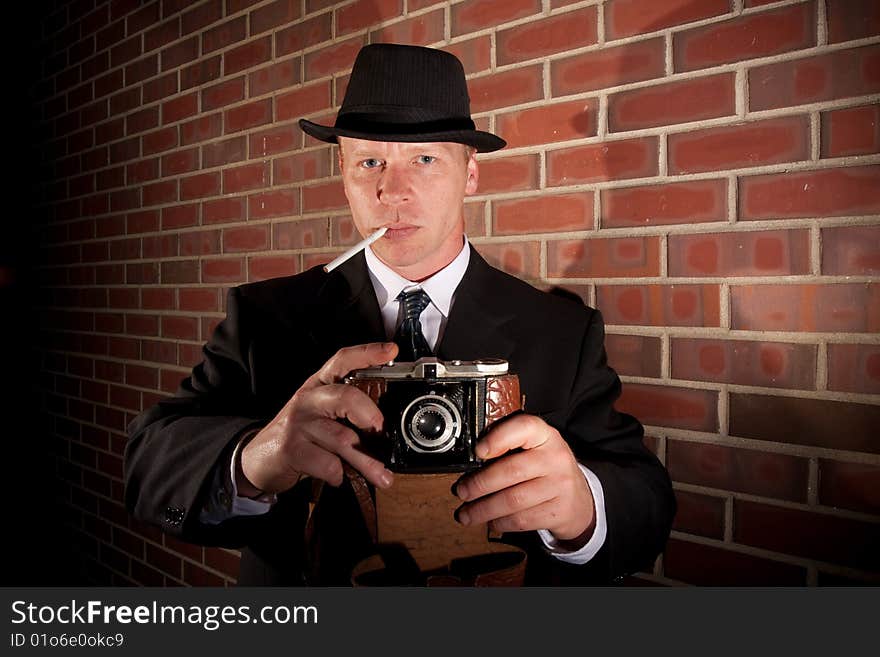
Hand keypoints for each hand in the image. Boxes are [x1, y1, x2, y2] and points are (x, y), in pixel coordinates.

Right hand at [238, 342, 397, 495]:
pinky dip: (339, 474)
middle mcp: (308, 399)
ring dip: (366, 462)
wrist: (258, 459)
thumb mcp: (320, 413)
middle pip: (346, 397)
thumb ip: (347, 410)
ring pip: (342, 439)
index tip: (391, 351)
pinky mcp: (291, 449)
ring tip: (380, 475)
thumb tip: (386, 424)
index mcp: (319, 385)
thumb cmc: (299, 434)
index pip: (342, 359)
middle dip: (370, 416)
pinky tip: (338, 476)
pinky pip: (328, 464)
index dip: (367, 353)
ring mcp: (298, 423)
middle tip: (380, 431)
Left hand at [454, 414, 595, 545]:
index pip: (524, 427)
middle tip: (462, 491)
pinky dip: (500, 523)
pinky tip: (491, 522)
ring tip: (467, 514)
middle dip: (480, 484)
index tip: (478, 451)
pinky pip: (522, 520)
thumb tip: (470, 463)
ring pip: (513, 500)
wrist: (579, 500)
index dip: (498, 438)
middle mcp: (556, 458)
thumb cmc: (545, 470)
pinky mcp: (559, 512)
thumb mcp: (535, 449)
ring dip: (484, 509)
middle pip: (512, 471)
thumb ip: (508, 448)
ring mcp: (560, 486)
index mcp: (545, 435)